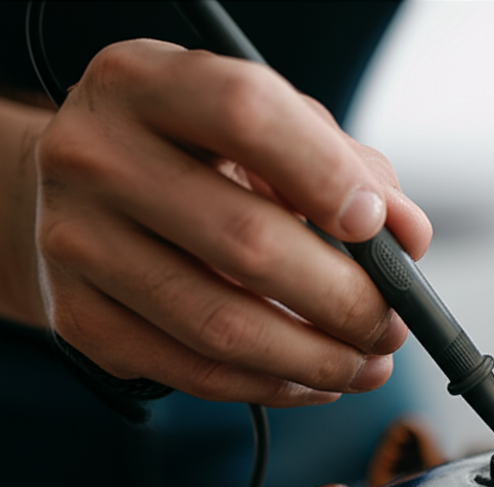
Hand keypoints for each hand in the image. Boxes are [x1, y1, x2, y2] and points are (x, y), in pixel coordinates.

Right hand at [33, 39, 430, 406]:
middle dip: (345, 300)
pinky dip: (271, 386)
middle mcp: (97, 158)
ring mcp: (78, 242)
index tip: (380, 228)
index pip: (245, 115)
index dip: (326, 176)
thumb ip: (344, 163)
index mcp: (149, 84)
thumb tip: (406, 236)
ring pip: (222, 326)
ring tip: (368, 363)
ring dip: (317, 359)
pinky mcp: (80, 317)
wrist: (80, 189)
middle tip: (392, 324)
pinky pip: (194, 372)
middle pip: (244, 241)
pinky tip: (313, 379)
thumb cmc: (191, 151)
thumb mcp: (264, 124)